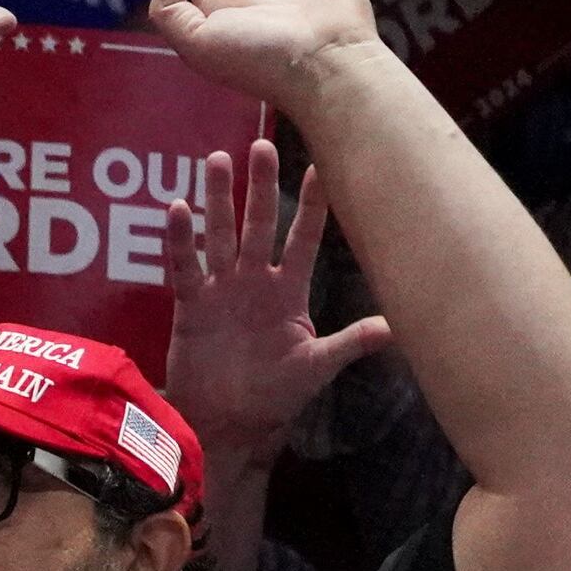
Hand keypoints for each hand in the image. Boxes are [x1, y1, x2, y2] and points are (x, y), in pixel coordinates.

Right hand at [163, 135, 389, 469]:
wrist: (230, 425)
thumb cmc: (275, 395)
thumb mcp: (317, 366)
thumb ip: (350, 342)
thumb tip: (393, 328)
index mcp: (289, 290)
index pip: (304, 237)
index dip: (313, 204)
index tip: (322, 166)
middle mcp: (255, 280)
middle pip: (259, 223)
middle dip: (260, 186)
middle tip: (261, 145)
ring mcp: (222, 290)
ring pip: (220, 235)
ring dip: (218, 200)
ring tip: (215, 161)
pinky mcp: (191, 306)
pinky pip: (185, 267)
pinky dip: (179, 240)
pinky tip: (176, 209)